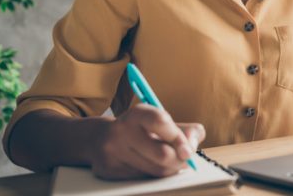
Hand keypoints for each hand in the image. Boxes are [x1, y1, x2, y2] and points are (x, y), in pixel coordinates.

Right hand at [89, 104, 205, 179]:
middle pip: (162, 154)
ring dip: (169, 169)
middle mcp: (122, 130)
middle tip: (184, 159)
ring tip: (168, 161)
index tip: (188, 150)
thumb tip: (192, 146)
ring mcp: (113, 151)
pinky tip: (150, 166)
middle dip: (179, 160)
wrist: (100, 139)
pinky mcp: (109, 170)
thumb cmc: (140, 130)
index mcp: (137, 114)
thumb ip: (185, 130)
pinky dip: (154, 175)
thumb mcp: (162, 122)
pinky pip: (143, 179)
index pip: (161, 122)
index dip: (179, 138)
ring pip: (155, 171)